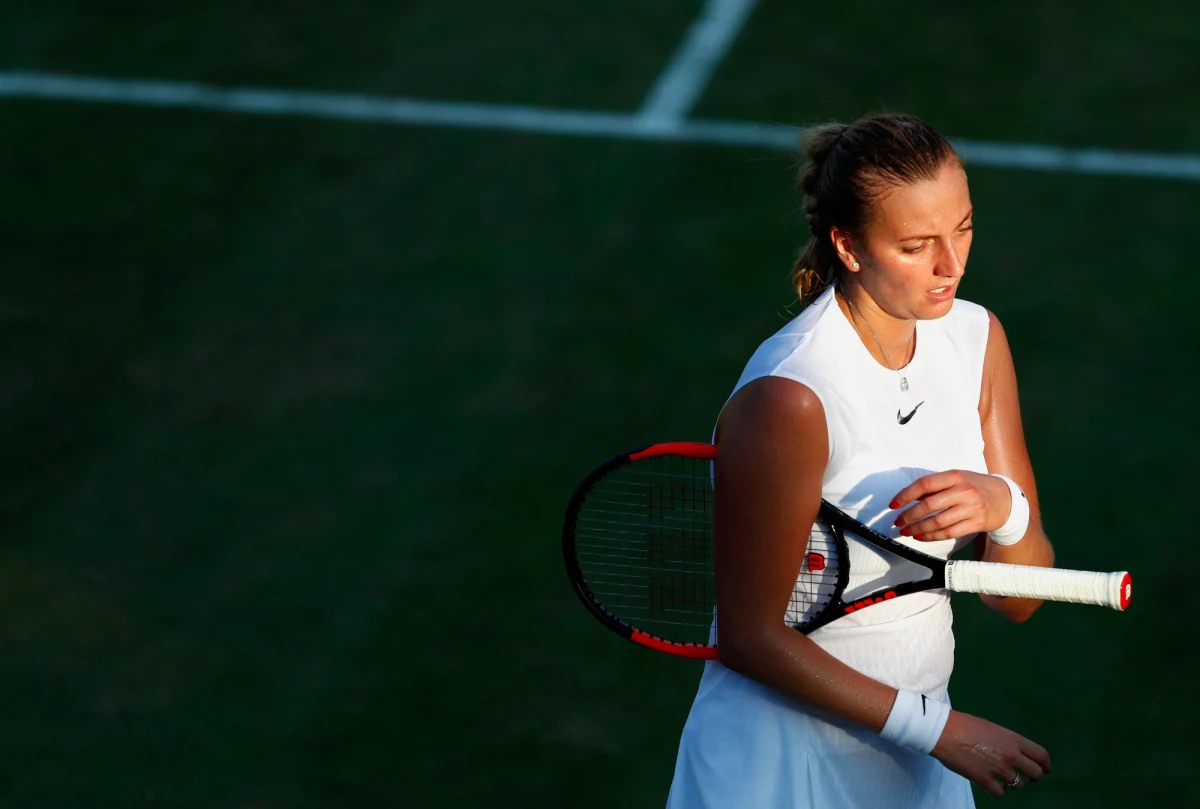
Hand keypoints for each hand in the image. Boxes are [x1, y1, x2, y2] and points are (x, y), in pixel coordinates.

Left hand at [890, 470, 1010, 541]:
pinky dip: (932, 536)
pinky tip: (922, 537)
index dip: (906, 495)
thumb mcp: (957, 478)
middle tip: (898, 522)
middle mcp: (963, 491)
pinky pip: (949, 533)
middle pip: (929, 505)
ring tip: (907, 531)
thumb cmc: (976, 486)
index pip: (925, 484)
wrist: (1006, 498)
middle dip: (909, 516)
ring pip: (938, 522)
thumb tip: (909, 497)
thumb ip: (936, 486)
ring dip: (918, 529)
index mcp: (955, 476)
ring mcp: (971, 508)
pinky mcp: (977, 523)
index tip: (893, 504)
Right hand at [931, 710, 1050, 798]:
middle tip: (1026, 777)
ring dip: (1013, 783)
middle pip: (1035, 773)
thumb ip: (1006, 741)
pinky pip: (1001, 793)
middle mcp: (1010, 755)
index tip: (1044, 769)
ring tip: (1002, 778)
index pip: (1041, 755)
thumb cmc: (964, 725)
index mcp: (1013, 739)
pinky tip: (991, 784)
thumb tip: (1014, 753)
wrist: (943, 731)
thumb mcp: (992, 728)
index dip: (1045, 765)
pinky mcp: (985, 780)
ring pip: (1019, 785)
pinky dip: (997, 790)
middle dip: (1033, 777)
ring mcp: (998, 769)